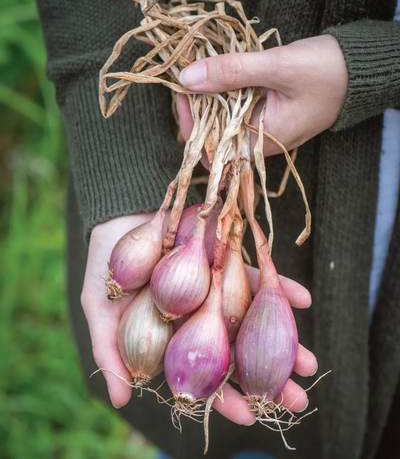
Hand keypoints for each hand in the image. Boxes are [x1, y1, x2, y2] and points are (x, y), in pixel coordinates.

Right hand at [81, 215, 316, 421]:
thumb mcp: (100, 308)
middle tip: (297, 400)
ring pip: (253, 321)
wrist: (121, 213)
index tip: (249, 415)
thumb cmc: (108, 264)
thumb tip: (119, 401)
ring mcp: (217, 290)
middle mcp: (201, 317)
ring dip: (285, 341)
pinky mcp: (227, 261)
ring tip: (309, 364)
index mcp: (174, 336)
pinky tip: (302, 298)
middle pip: (236, 355)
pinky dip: (279, 287)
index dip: (223, 398)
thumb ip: (109, 351)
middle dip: (268, 380)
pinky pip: (255, 276)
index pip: (201, 375)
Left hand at [177, 34, 347, 156]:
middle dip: (196, 109)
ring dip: (209, 99)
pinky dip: (225, 94)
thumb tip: (187, 77)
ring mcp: (263, 131)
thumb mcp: (277, 67)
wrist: (359, 70)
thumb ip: (232, 72)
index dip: (189, 124)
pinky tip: (220, 74)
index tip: (182, 92)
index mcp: (261, 144)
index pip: (211, 150)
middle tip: (190, 74)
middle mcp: (260, 144)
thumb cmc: (326, 72)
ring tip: (201, 70)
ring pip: (223, 123)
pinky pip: (237, 112)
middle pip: (213, 137)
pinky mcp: (267, 116)